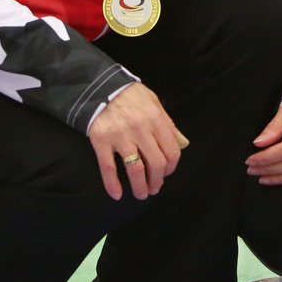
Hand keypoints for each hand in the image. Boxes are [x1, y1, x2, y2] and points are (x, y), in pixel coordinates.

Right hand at [86, 84, 181, 201]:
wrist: (99, 86)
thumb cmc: (129, 95)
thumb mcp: (154, 102)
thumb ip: (168, 123)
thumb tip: (182, 143)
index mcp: (156, 119)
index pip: (171, 151)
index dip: (171, 168)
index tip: (166, 174)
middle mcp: (141, 129)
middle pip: (156, 163)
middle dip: (157, 181)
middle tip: (154, 188)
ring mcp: (120, 136)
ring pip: (135, 169)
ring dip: (140, 186)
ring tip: (141, 194)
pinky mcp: (101, 141)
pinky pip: (108, 167)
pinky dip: (112, 184)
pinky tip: (117, 195)